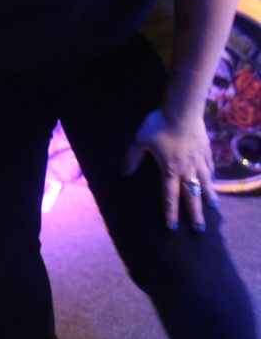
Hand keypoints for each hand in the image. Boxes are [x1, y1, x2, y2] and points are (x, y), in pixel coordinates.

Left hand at [123, 108, 217, 230]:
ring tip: (214, 206)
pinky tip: (213, 178)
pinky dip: (212, 175)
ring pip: (205, 182)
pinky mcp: (206, 149)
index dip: (170, 212)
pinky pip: (209, 165)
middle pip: (191, 195)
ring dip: (208, 195)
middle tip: (199, 228)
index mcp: (170, 170)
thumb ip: (133, 156)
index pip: (169, 196)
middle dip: (194, 213)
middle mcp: (187, 169)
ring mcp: (198, 159)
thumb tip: (124, 172)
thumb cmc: (159, 125)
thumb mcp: (141, 139)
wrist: (182, 110)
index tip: (171, 227)